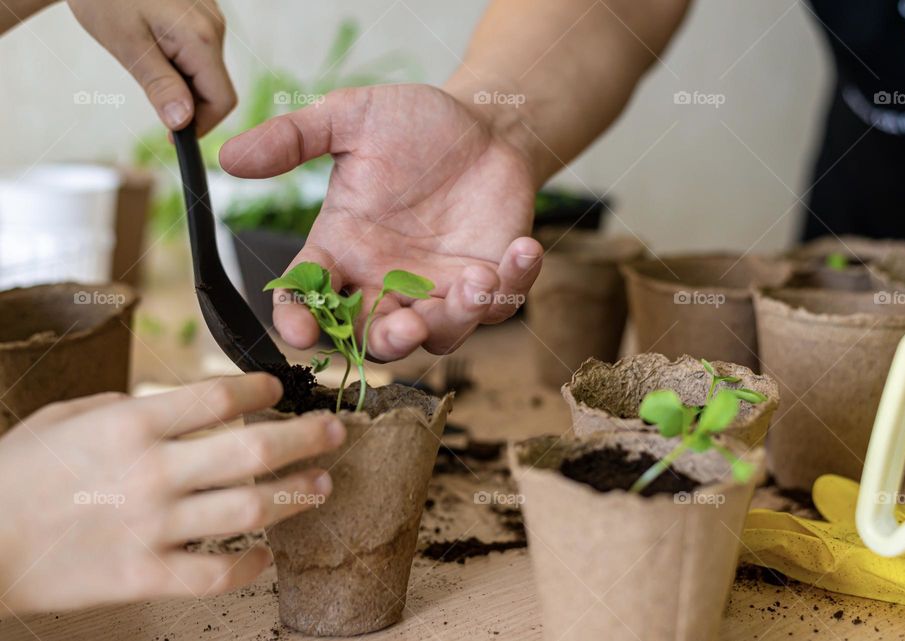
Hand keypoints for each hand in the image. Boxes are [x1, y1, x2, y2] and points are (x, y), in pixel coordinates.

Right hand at [0, 374, 344, 612]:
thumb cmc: (17, 475)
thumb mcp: (66, 417)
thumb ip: (126, 406)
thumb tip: (172, 404)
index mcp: (131, 427)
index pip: (218, 398)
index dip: (261, 390)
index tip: (280, 389)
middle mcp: (151, 473)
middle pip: (251, 451)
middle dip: (304, 437)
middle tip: (334, 431)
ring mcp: (151, 527)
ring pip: (248, 509)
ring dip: (295, 495)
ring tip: (321, 484)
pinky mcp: (144, 575)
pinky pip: (215, 572)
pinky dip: (250, 565)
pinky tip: (268, 555)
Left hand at [67, 0, 234, 134]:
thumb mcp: (128, 46)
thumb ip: (160, 85)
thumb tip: (182, 122)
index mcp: (200, 38)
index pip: (222, 100)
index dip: (202, 125)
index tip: (173, 134)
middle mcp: (215, 27)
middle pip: (217, 87)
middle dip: (190, 103)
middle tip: (153, 99)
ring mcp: (212, 18)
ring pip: (209, 70)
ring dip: (184, 81)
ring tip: (147, 62)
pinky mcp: (203, 13)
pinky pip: (202, 51)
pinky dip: (182, 62)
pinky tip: (155, 46)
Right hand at [219, 83, 543, 359]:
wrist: (482, 124)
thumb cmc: (413, 124)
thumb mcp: (350, 119)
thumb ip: (293, 139)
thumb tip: (226, 155)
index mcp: (342, 250)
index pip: (307, 298)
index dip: (299, 321)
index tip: (300, 330)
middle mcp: (386, 280)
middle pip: (374, 336)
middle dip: (387, 340)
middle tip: (404, 324)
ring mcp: (438, 288)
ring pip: (439, 335)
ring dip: (455, 319)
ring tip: (474, 281)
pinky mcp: (487, 282)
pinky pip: (498, 303)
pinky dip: (513, 284)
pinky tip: (523, 249)